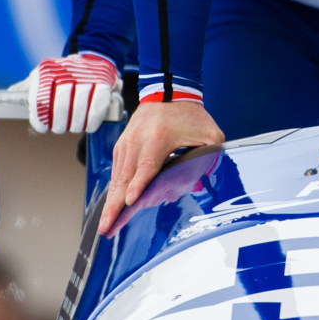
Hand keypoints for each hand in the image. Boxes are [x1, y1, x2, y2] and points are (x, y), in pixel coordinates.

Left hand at [25, 53, 120, 133]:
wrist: (93, 58)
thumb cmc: (63, 72)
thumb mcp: (42, 75)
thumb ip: (27, 86)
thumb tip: (10, 93)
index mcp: (47, 70)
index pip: (40, 98)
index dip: (40, 117)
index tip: (42, 128)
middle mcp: (66, 70)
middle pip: (61, 104)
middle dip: (60, 122)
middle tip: (59, 129)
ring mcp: (86, 75)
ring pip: (80, 106)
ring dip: (76, 123)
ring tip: (73, 127)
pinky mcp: (103, 82)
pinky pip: (98, 105)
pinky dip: (92, 120)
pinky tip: (88, 126)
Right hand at [99, 98, 223, 234]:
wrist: (168, 91)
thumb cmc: (191, 116)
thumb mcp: (210, 134)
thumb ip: (213, 157)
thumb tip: (206, 183)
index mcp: (158, 139)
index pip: (146, 166)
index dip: (138, 185)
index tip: (129, 202)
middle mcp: (137, 141)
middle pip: (124, 178)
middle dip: (114, 206)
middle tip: (106, 228)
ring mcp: (126, 144)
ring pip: (116, 178)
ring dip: (110, 202)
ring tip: (106, 224)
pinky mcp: (121, 147)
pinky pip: (116, 172)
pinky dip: (113, 191)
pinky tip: (111, 208)